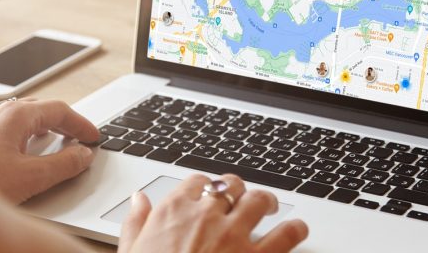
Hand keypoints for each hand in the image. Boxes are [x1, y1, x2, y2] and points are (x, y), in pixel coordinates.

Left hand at [0, 98, 99, 203]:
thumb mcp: (30, 178)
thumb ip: (63, 165)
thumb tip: (83, 155)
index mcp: (14, 114)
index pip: (59, 110)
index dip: (81, 124)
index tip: (93, 137)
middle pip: (37, 109)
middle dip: (60, 123)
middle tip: (76, 139)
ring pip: (14, 118)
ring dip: (36, 129)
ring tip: (48, 144)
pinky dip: (14, 137)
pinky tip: (11, 154)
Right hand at [118, 174, 307, 252]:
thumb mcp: (131, 251)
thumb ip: (136, 222)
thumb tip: (139, 199)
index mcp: (174, 211)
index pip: (197, 181)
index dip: (206, 186)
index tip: (208, 193)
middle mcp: (206, 215)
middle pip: (230, 185)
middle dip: (238, 189)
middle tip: (241, 198)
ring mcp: (233, 235)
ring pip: (258, 200)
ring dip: (266, 201)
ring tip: (270, 206)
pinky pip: (285, 235)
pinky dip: (294, 229)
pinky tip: (296, 230)